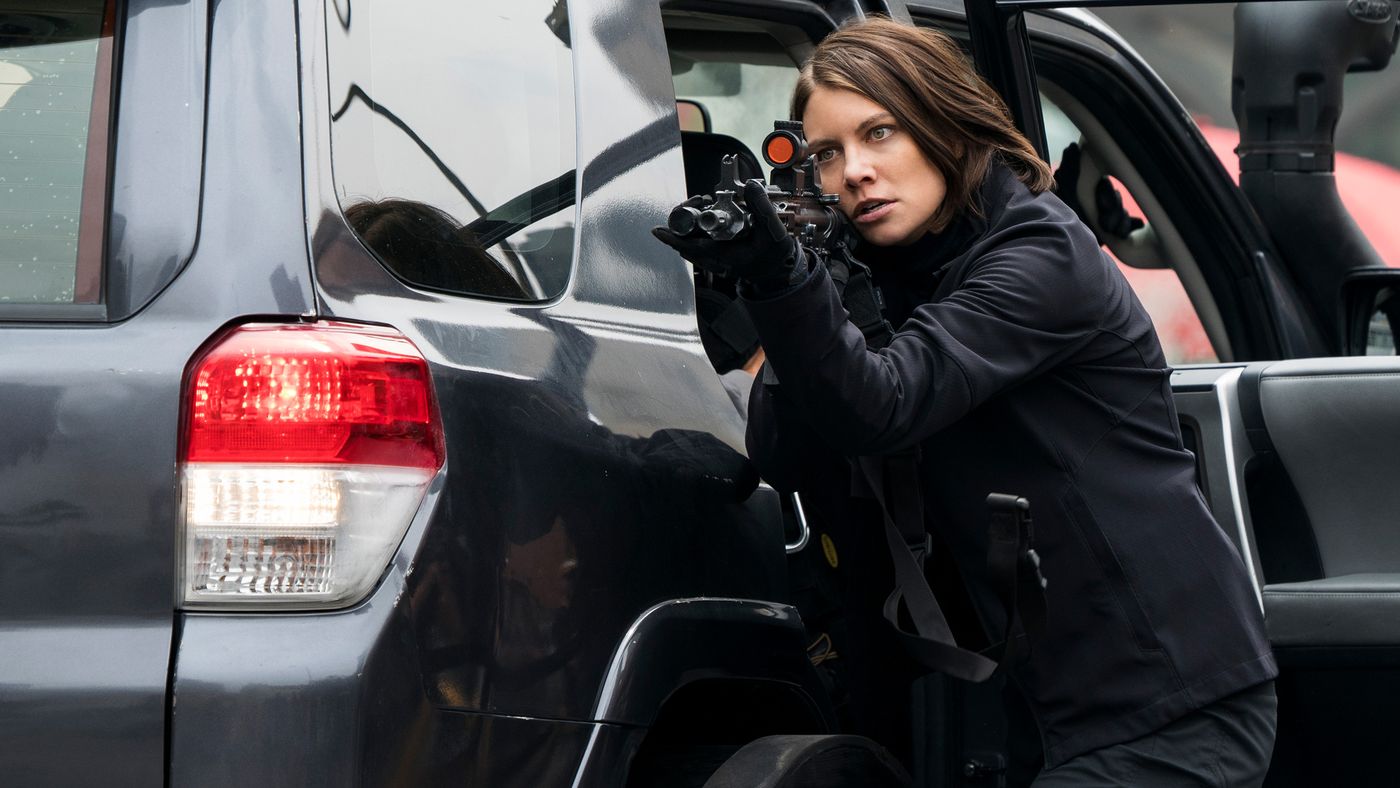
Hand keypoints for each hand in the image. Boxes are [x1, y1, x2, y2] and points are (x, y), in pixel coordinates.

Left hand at [653, 180, 806, 292]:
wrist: (778, 270)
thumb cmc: (776, 254)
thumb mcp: (774, 231)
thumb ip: (762, 208)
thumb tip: (750, 186)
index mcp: (728, 257)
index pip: (694, 248)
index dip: (675, 239)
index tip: (659, 231)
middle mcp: (717, 262)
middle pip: (688, 244)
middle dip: (684, 221)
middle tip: (692, 202)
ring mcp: (715, 261)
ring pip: (691, 245)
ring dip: (689, 225)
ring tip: (697, 205)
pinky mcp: (716, 257)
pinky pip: (698, 246)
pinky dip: (695, 231)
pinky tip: (702, 215)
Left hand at [1053, 142, 1143, 241]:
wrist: (1064, 252)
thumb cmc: (1060, 223)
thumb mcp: (1065, 195)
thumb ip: (1069, 170)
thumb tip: (1072, 146)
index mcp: (1085, 193)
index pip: (1106, 186)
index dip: (1107, 195)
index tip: (1101, 206)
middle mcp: (1096, 204)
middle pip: (1117, 199)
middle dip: (1113, 211)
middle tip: (1104, 223)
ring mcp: (1105, 219)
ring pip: (1124, 213)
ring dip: (1119, 222)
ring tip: (1108, 231)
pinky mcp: (1112, 233)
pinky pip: (1130, 225)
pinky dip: (1127, 229)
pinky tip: (1120, 234)